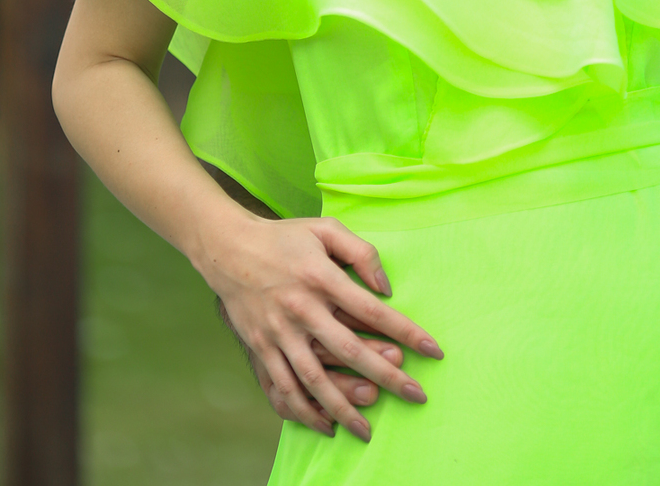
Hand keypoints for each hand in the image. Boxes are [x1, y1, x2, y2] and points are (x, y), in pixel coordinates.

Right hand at [200, 210, 442, 441]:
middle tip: (417, 396)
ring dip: (343, 406)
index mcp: (322, 277)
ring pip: (315, 379)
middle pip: (350, 351)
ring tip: (368, 430)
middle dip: (386, 376)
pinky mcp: (260, 347)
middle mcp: (302, 308)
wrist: (227, 248)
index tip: (432, 350)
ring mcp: (279, 332)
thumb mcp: (326, 229)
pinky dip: (304, 410)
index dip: (406, 331)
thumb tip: (386, 288)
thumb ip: (361, 252)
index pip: (373, 311)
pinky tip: (324, 424)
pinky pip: (283, 387)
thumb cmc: (284, 237)